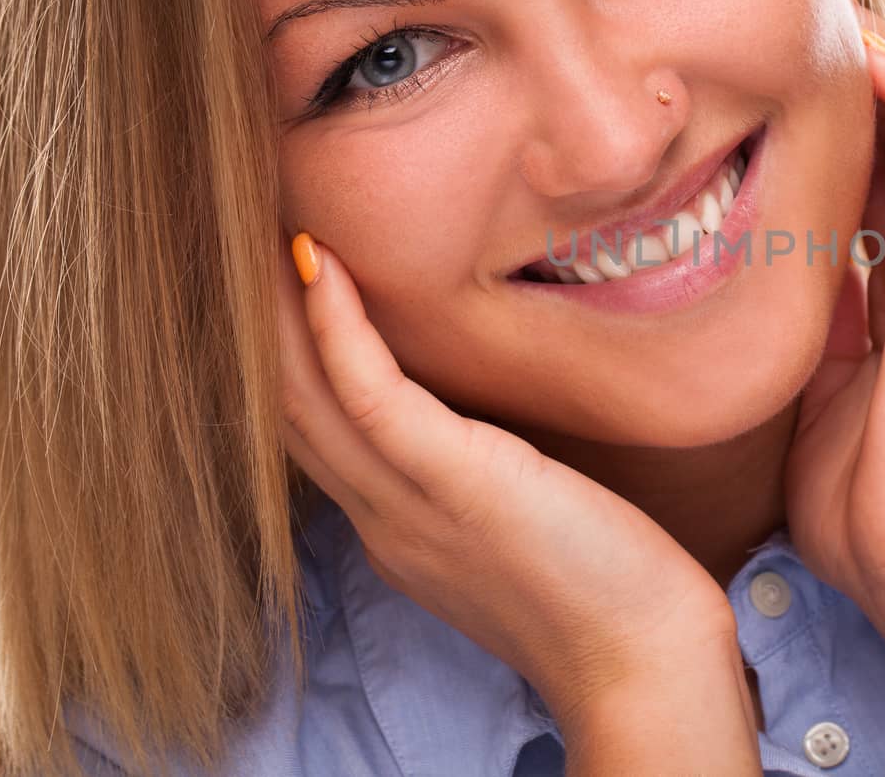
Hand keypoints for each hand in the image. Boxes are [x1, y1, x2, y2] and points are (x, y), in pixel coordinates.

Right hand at [275, 232, 743, 730]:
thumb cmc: (605, 586)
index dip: (285, 357)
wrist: (643, 659)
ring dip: (275, 310)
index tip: (277, 281)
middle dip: (259, 324)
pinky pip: (369, 394)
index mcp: (395, 528)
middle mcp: (382, 519)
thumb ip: (478, 479)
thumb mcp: (518, 525)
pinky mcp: (454, 481)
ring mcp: (407, 505)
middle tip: (241, 235)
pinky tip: (316, 261)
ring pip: (304, 398)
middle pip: (286, 410)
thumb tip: (484, 420)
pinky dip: (335, 325)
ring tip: (260, 225)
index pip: (312, 434)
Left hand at [783, 5, 884, 626]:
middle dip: (853, 98)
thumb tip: (742, 318)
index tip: (769, 107)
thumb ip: (793, 354)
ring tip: (835, 22)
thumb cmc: (862, 510)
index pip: (863, 205)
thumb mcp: (805, 411)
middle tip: (792, 39)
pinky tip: (872, 59)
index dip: (828, 151)